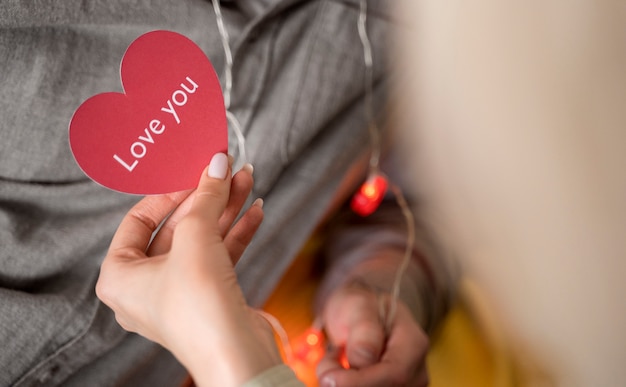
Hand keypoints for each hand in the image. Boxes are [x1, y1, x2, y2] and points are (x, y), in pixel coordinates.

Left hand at [96, 153, 282, 386]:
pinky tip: (255, 211)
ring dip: (226, 210)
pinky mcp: (209, 297)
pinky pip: (219, 257)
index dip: (168, 192)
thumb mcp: (196, 238)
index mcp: (120, 275)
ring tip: (247, 181)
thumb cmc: (198, 305)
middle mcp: (145, 286)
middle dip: (206, 197)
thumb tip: (217, 164)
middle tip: (225, 170)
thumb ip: (206, 197)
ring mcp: (179, 292)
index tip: (193, 172)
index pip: (138, 220)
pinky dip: (235, 233)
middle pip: (177, 227)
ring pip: (202, 240)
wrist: (237, 356)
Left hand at [317, 283, 428, 386]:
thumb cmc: (361, 307)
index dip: (360, 382)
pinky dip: (347, 386)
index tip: (328, 378)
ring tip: (333, 362)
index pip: (395, 374)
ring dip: (346, 385)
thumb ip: (364, 330)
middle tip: (325, 365)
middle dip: (348, 384)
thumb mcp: (359, 305)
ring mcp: (408, 385)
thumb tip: (362, 360)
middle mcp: (417, 370)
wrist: (362, 316)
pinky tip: (340, 374)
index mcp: (414, 343)